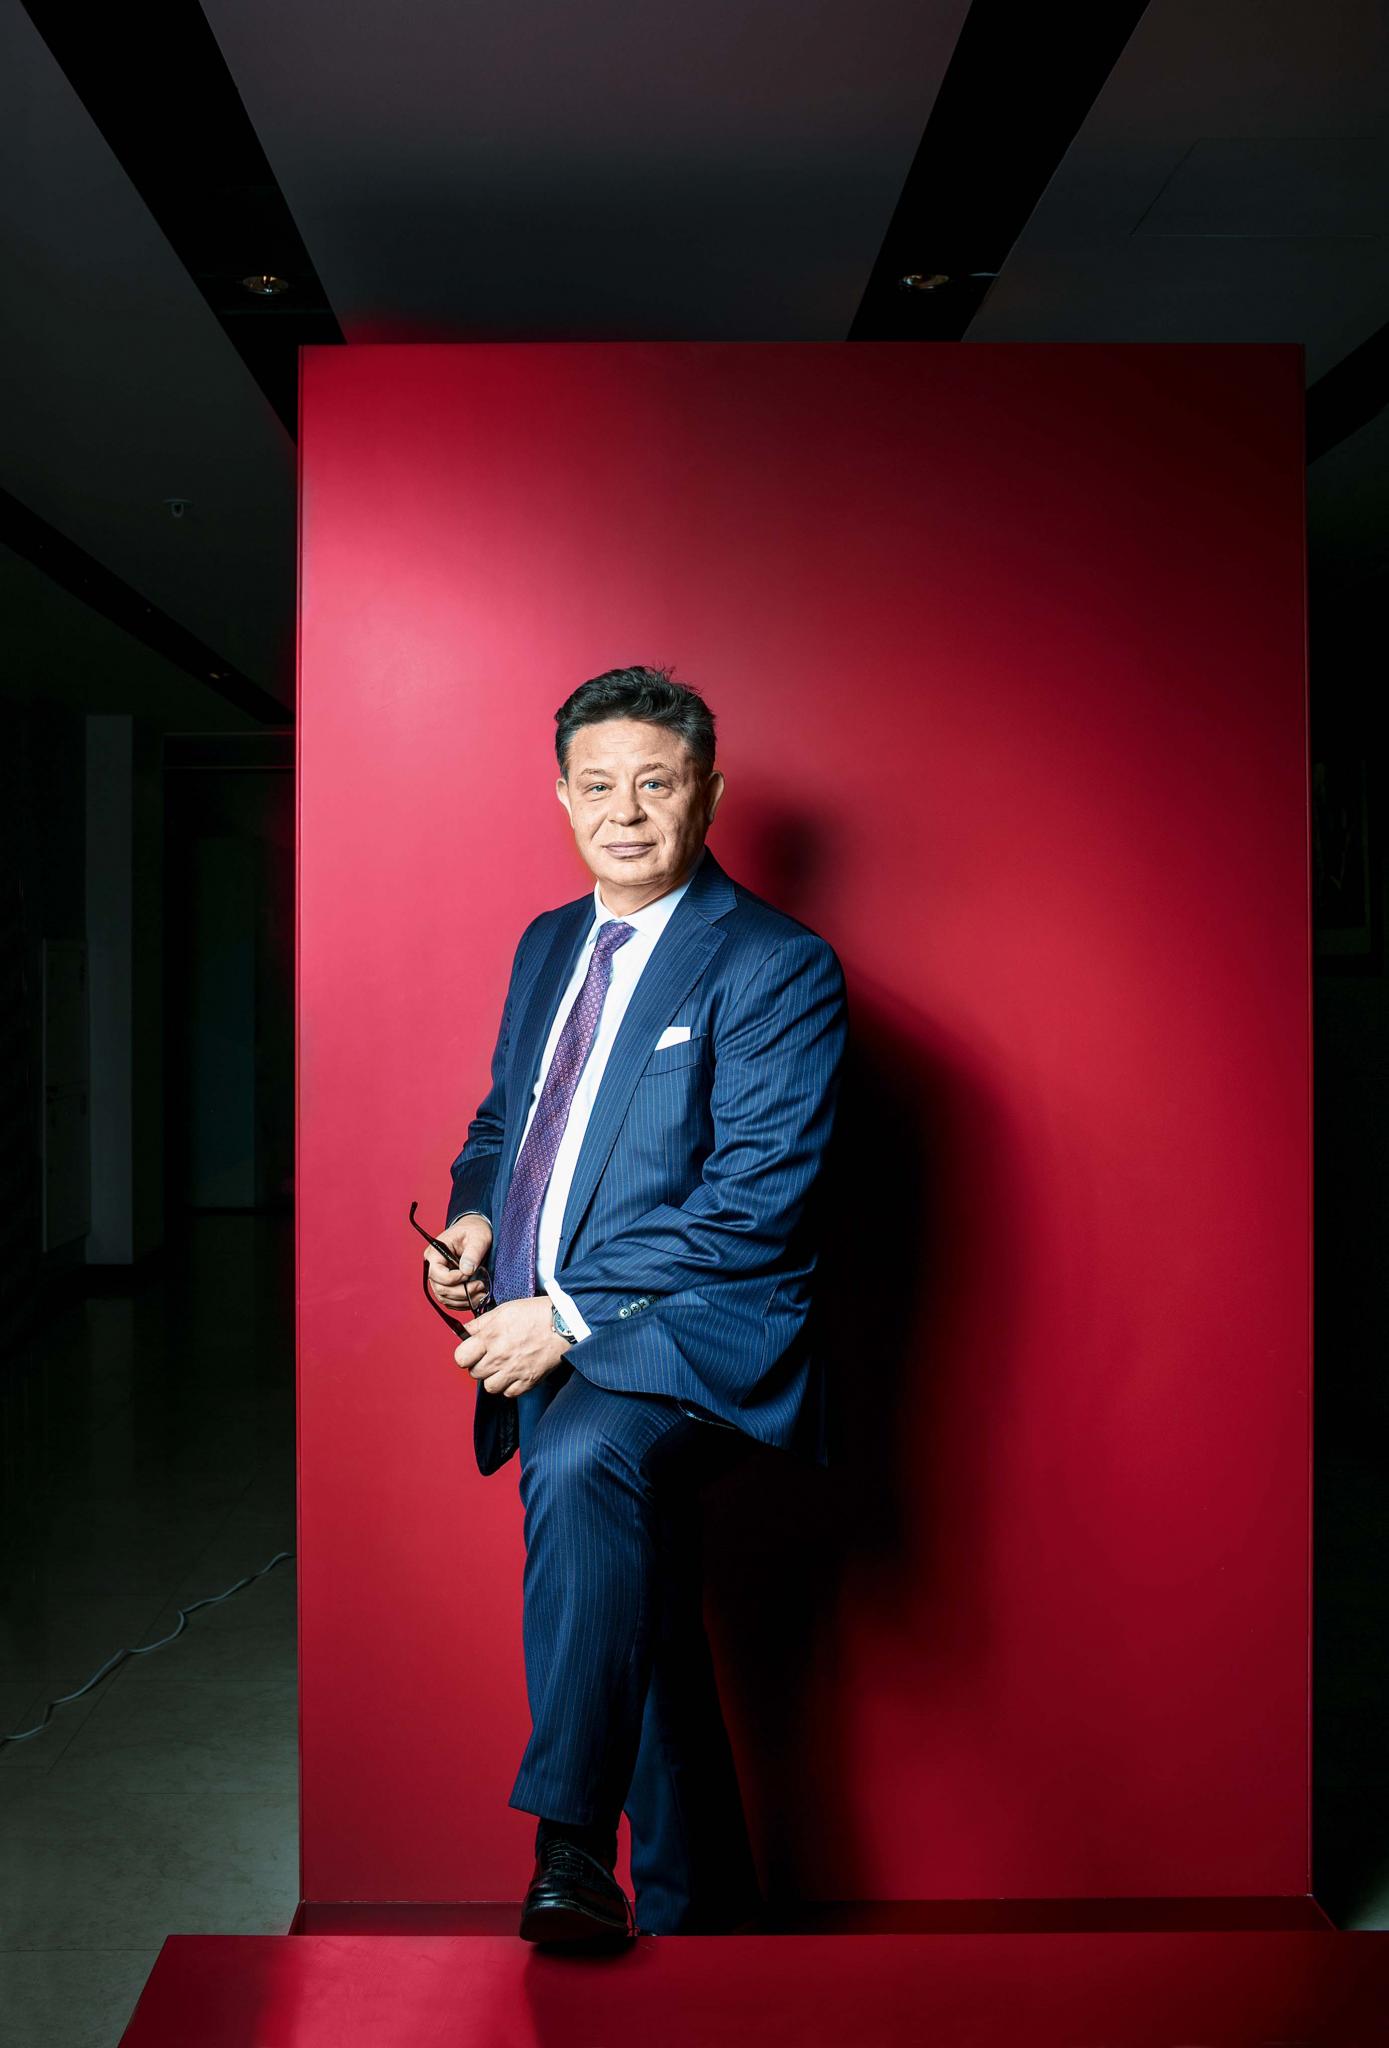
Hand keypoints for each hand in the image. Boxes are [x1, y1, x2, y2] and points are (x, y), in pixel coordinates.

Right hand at [426, 1214, 493, 1315]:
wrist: (475, 1232)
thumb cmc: (475, 1231)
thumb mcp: (478, 1237)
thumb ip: (473, 1253)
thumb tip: (467, 1271)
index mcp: (434, 1253)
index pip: (436, 1273)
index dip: (453, 1278)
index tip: (470, 1274)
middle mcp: (433, 1267)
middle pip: (440, 1289)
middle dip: (461, 1292)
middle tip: (481, 1286)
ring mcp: (439, 1278)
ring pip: (445, 1298)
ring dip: (464, 1300)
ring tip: (482, 1293)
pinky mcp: (447, 1285)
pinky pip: (451, 1301)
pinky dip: (464, 1302)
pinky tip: (477, 1297)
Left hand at [454, 1296, 570, 1397]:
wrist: (564, 1323)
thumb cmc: (535, 1314)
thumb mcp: (503, 1310)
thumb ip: (480, 1323)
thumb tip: (463, 1331)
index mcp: (490, 1337)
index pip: (460, 1358)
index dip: (465, 1354)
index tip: (472, 1351)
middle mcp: (499, 1357)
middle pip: (474, 1373)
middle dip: (479, 1365)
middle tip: (490, 1356)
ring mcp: (514, 1371)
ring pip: (490, 1387)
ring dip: (493, 1378)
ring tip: (502, 1367)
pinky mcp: (528, 1381)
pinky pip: (509, 1393)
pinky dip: (509, 1386)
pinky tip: (515, 1373)